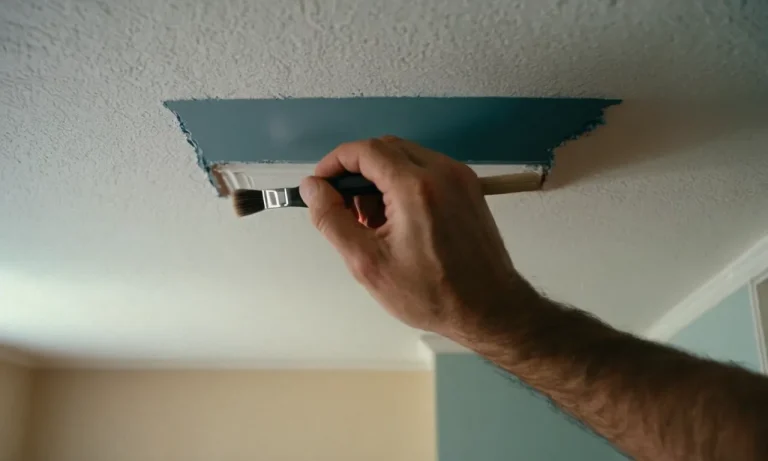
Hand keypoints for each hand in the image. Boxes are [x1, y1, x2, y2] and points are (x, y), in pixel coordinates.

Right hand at [300, 136, 529, 337]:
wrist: (490, 309)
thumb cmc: (431, 293)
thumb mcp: (367, 263)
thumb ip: (332, 219)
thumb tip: (312, 188)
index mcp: (415, 186)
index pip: (364, 150)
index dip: (334, 163)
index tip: (320, 186)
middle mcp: (442, 171)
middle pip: (385, 149)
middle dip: (357, 173)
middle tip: (346, 211)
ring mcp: (460, 177)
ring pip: (406, 158)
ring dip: (381, 180)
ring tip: (374, 224)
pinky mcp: (469, 188)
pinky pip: (427, 171)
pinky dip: (404, 185)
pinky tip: (399, 222)